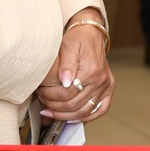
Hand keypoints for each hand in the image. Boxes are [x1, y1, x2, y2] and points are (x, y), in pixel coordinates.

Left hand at [36, 8, 113, 122]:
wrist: (91, 33)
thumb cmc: (78, 38)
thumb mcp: (68, 46)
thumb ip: (66, 64)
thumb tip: (65, 81)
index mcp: (91, 71)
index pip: (67, 94)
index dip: (51, 97)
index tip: (41, 94)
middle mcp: (101, 80)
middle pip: (75, 105)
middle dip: (55, 107)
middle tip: (43, 104)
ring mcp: (106, 86)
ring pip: (85, 111)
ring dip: (66, 115)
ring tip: (52, 112)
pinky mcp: (108, 88)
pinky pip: (100, 109)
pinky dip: (87, 117)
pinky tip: (73, 117)